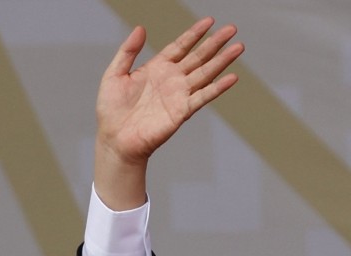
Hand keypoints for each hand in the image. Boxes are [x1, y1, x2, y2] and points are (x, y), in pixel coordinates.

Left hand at [93, 18, 243, 208]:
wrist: (114, 139)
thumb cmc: (112, 110)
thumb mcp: (114, 75)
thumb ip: (127, 51)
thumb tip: (140, 28)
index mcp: (157, 68)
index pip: (180, 46)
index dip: (194, 34)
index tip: (209, 21)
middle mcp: (171, 80)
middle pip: (198, 57)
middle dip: (215, 43)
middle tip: (232, 29)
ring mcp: (178, 95)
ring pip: (205, 73)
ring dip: (222, 61)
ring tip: (238, 47)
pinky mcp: (181, 112)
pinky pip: (202, 97)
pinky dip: (217, 88)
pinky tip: (232, 78)